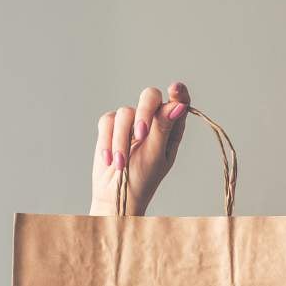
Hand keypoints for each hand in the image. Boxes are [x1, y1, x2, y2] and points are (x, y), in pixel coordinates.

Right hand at [90, 81, 190, 214]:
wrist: (116, 196)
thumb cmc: (142, 180)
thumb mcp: (156, 155)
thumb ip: (163, 128)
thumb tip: (177, 105)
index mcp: (171, 129)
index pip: (178, 102)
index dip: (178, 92)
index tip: (175, 88)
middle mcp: (153, 122)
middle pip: (150, 97)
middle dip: (144, 111)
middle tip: (141, 134)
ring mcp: (131, 124)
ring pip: (125, 112)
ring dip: (121, 140)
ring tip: (121, 164)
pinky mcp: (111, 128)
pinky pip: (107, 120)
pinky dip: (107, 140)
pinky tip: (109, 159)